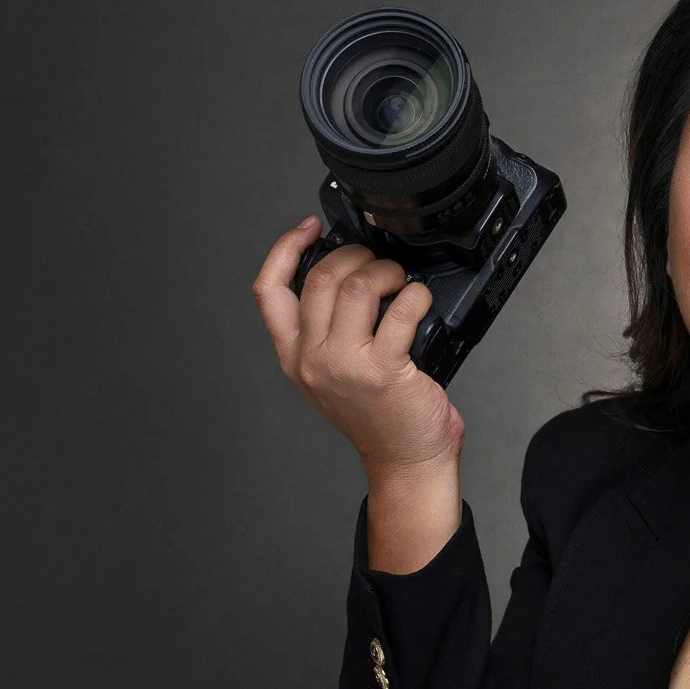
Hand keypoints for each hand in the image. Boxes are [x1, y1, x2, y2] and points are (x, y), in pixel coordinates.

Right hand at [251, 216, 465, 478]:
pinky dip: (416, 295)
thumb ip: (327, 330)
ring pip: (356, 286)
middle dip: (354, 256)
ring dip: (385, 271)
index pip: (268, 291)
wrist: (405, 460)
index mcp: (294, 356)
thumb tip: (347, 273)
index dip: (285, 249)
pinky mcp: (382, 370)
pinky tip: (420, 300)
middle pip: (319, 278)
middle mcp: (312, 359)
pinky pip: (400, 309)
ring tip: (400, 281)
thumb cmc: (380, 417)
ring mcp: (345, 365)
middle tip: (377, 264)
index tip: (309, 228)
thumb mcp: (333, 373)